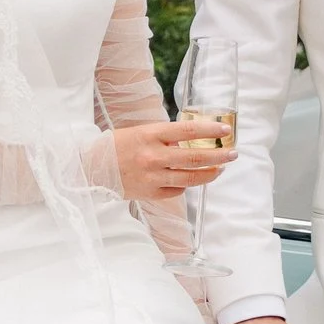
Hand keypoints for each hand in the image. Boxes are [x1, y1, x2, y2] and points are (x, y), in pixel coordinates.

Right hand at [109, 114, 231, 205]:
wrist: (91, 169)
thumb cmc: (116, 147)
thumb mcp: (140, 132)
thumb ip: (164, 136)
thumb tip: (192, 138)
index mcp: (150, 136)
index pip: (188, 131)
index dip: (210, 130)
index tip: (225, 130)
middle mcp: (153, 157)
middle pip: (195, 157)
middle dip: (219, 155)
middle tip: (233, 153)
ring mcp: (152, 178)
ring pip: (190, 178)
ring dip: (209, 173)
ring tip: (220, 168)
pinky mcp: (150, 194)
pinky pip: (176, 191)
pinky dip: (186, 185)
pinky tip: (191, 179)